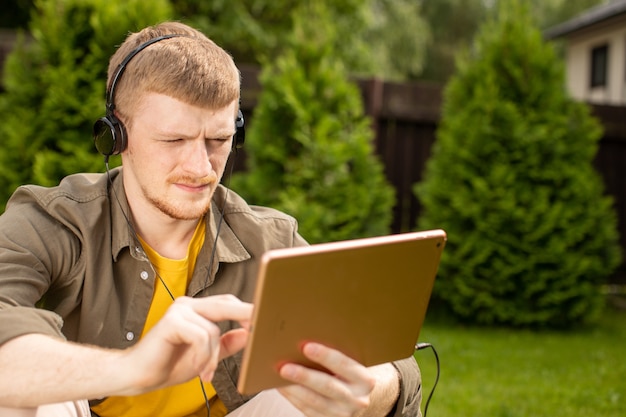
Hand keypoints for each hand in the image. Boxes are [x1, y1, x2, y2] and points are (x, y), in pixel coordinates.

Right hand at [122, 295, 251, 393]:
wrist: (138, 375)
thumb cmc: (169, 364)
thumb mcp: (206, 356)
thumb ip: (226, 345)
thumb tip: (249, 334)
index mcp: (196, 309)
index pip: (227, 302)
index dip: (246, 310)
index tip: (264, 319)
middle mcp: (188, 305)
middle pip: (225, 304)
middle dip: (245, 315)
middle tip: (259, 328)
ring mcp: (179, 310)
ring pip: (214, 329)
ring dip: (213, 356)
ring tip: (205, 372)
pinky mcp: (172, 321)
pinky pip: (202, 336)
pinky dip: (203, 356)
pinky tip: (198, 369)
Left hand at [277, 343, 376, 416]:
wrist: (358, 398)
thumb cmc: (349, 374)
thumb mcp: (352, 365)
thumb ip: (337, 356)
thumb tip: (306, 342)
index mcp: (364, 379)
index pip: (344, 365)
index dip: (325, 356)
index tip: (306, 346)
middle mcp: (357, 398)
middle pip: (328, 386)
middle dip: (304, 376)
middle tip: (285, 367)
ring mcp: (343, 413)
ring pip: (315, 401)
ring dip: (294, 389)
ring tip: (278, 377)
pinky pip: (308, 410)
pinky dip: (293, 398)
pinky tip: (282, 388)